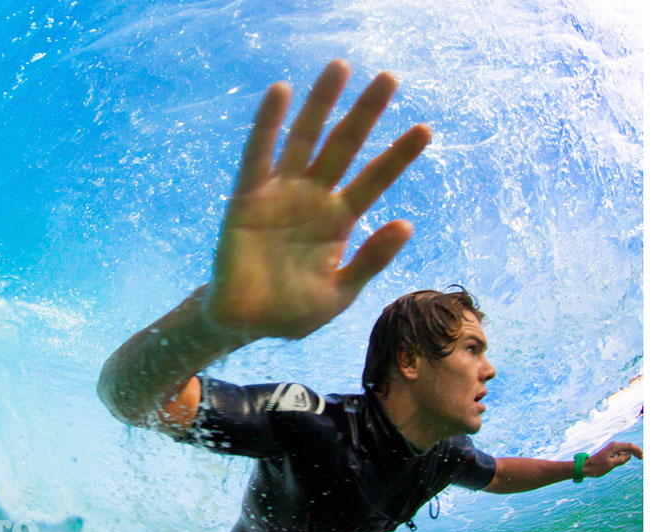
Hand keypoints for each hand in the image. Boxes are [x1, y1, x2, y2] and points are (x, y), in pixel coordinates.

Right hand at [207, 59, 430, 338]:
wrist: (244, 323)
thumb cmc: (291, 311)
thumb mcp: (340, 292)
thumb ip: (370, 260)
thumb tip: (406, 224)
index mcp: (339, 221)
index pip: (375, 180)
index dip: (398, 155)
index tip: (426, 129)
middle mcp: (313, 198)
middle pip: (345, 147)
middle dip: (366, 114)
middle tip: (389, 78)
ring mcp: (281, 193)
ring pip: (305, 139)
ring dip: (322, 104)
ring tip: (340, 67)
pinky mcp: (247, 196)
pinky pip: (258, 155)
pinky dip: (267, 124)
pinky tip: (281, 92)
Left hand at [584, 441, 643, 477]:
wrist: (586, 466)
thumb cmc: (598, 466)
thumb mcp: (612, 464)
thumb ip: (622, 459)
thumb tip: (629, 455)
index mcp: (614, 447)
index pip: (630, 446)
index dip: (638, 450)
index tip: (643, 456)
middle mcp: (613, 445)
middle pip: (628, 446)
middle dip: (636, 451)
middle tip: (642, 458)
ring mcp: (611, 448)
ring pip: (625, 449)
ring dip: (632, 452)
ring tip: (638, 458)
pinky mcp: (609, 451)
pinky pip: (621, 451)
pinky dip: (626, 454)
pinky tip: (628, 458)